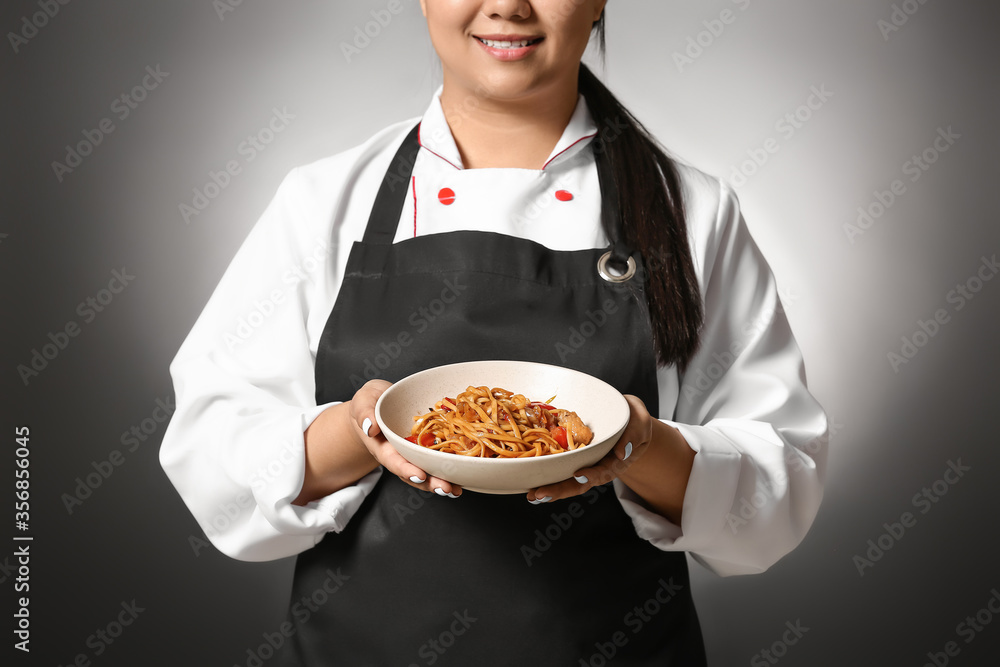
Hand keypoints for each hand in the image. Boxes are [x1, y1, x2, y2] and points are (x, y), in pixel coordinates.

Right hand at [350, 380, 462, 498]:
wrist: (380, 402)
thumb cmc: (370, 402)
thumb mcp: (363, 401)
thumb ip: (364, 413)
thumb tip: (370, 427)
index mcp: (383, 447)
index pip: (393, 461)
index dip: (406, 469)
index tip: (419, 475)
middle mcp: (400, 454)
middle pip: (414, 472)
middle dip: (430, 483)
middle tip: (445, 488)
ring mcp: (414, 452)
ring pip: (428, 471)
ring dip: (441, 482)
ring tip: (455, 490)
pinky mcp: (427, 446)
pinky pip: (438, 459)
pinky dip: (450, 469)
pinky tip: (464, 475)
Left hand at [527, 394, 692, 524]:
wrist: (627, 422)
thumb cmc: (633, 420)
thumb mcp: (640, 421)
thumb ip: (634, 435)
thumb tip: (622, 453)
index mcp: (616, 461)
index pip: (604, 471)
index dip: (591, 475)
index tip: (578, 475)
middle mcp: (599, 467)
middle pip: (580, 483)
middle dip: (561, 490)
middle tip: (541, 495)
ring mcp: (586, 466)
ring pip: (568, 482)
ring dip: (551, 490)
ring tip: (532, 496)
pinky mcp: (575, 460)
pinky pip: (561, 470)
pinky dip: (547, 478)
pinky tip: (530, 485)